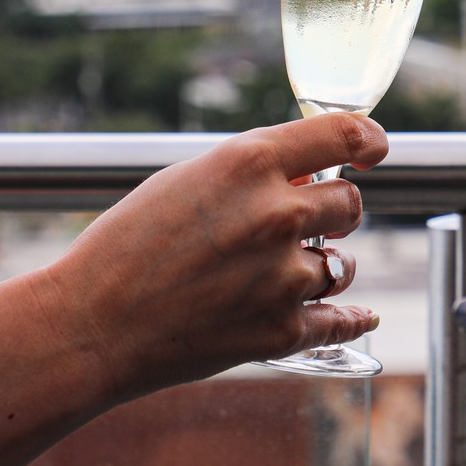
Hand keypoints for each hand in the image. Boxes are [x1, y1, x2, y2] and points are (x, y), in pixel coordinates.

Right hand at [38, 114, 385, 402]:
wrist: (91, 326)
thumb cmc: (125, 247)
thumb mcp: (185, 181)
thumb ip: (250, 174)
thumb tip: (308, 177)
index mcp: (249, 163)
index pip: (342, 134)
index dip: (368, 139)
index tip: (374, 148)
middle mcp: (277, 214)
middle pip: (350, 202)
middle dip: (331, 211)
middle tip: (300, 224)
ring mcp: (283, 276)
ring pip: (342, 263)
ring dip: (324, 265)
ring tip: (281, 274)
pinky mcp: (281, 331)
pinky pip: (341, 321)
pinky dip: (350, 319)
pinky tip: (360, 317)